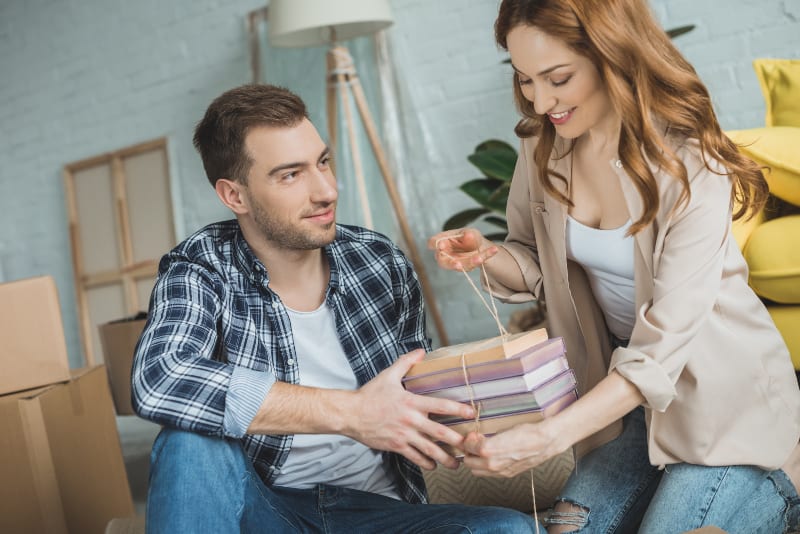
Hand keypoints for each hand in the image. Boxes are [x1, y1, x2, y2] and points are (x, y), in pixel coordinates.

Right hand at [346, 349, 475, 469]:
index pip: (439, 405)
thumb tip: (421, 351)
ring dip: (445, 458)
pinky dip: (426, 463)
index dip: (457, 408)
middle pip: (439, 432)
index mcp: (411, 402)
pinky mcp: (395, 446)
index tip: (471, 412)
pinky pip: (414, 457)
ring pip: (429, 449)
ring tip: (457, 464)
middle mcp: (410, 420)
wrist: (350, 414)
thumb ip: (406, 362)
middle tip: (470, 446)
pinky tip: (433, 465)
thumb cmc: (370, 394)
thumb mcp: (388, 375)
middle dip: (456, 441)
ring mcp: (403, 435)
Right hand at [428, 228, 498, 271]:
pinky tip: (493, 250)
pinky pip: (473, 265)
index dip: (436, 245)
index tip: (442, 246)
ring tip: (480, 258)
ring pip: (458, 265)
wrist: (479, 247)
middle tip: (458, 264)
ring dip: (469, 262)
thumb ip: (468, 235)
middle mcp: (445, 253)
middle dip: (451, 263)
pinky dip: (484, 257)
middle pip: (443, 260)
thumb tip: (467, 236)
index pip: (433, 242)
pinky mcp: (465, 267)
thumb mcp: (470, 233)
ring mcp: (454, 262)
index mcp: (443, 240)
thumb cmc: (469, 237)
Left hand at [461, 418, 565, 477]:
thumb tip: (476, 437)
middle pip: (468, 461)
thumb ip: (486, 435)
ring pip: (476, 470)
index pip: (467, 446)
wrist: (545, 442)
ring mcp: (500, 471)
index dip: (468, 439)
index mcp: (488, 450)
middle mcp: (492, 464)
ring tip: (482, 450)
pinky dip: (485, 467)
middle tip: (474, 443)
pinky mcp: (507, 474)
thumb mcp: (503, 429)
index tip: (473, 434)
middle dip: (469, 452)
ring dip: (476, 461)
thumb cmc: (527, 432)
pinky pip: (489, 474)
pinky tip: (492, 456)